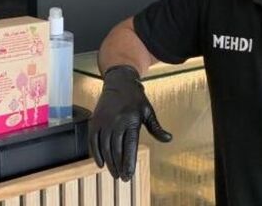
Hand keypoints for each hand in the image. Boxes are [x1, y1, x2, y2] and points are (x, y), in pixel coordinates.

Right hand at [88, 65, 171, 180]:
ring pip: (104, 147)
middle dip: (119, 166)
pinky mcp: (95, 121)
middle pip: (116, 150)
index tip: (129, 175)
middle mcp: (116, 122)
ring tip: (114, 173)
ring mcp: (104, 122)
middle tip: (122, 178)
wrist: (119, 82)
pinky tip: (100, 163)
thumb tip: (168, 139)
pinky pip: (93, 140)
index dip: (128, 163)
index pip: (129, 147)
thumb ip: (156, 128)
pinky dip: (95, 153)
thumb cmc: (135, 98)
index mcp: (131, 121)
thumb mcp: (148, 111)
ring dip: (109, 163)